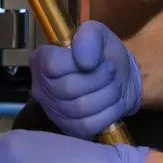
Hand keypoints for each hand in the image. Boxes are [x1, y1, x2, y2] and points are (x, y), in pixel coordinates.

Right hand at [30, 20, 142, 138]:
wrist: (121, 78)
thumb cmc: (104, 54)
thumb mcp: (98, 34)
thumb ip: (89, 36)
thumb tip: (85, 62)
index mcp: (41, 59)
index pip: (52, 65)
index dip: (79, 62)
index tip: (96, 59)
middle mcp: (40, 87)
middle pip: (68, 88)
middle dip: (99, 79)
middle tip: (111, 71)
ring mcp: (53, 111)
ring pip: (81, 108)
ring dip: (107, 95)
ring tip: (114, 86)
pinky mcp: (69, 129)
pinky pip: (89, 125)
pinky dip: (108, 113)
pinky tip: (112, 103)